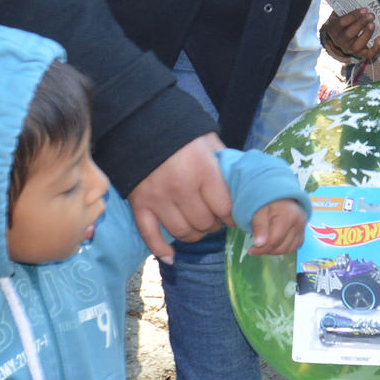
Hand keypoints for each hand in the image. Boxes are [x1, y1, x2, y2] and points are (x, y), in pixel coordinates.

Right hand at [129, 134, 232, 261]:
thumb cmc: (178, 132)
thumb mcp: (207, 139)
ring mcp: (158, 199)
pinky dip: (161, 250)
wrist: (138, 123)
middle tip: (214, 218)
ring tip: (198, 227)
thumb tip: (241, 180)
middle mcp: (181, 188)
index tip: (232, 214)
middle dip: (214, 224)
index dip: (232, 215)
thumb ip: (224, 160)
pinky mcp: (139, 205)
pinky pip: (150, 236)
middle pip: (205, 223)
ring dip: (194, 235)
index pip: (225, 208)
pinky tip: (171, 256)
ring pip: (183, 233)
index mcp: (202, 171)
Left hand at [246, 199, 305, 255]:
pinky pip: (293, 247)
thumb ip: (259, 226)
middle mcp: (299, 223)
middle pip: (282, 247)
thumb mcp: (259, 210)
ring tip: (264, 245)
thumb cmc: (269, 200)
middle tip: (255, 248)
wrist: (281, 194)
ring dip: (274, 251)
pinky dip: (283, 248)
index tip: (251, 250)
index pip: (274, 241)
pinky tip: (274, 243)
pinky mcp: (302, 233)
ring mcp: (302, 229)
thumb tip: (259, 244)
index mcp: (288, 216)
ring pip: (288, 250)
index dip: (261, 249)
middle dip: (267, 251)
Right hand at [320, 8, 379, 61]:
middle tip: (371, 15)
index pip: (342, 23)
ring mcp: (349, 49)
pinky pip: (367, 54)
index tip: (364, 9)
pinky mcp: (359, 55)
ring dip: (366, 34)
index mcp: (333, 30)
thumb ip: (346, 10)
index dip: (353, 16)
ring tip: (373, 24)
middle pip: (349, 34)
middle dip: (361, 24)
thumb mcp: (340, 16)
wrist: (341, 39)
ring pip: (357, 45)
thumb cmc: (344, 24)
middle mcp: (340, 41)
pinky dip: (375, 48)